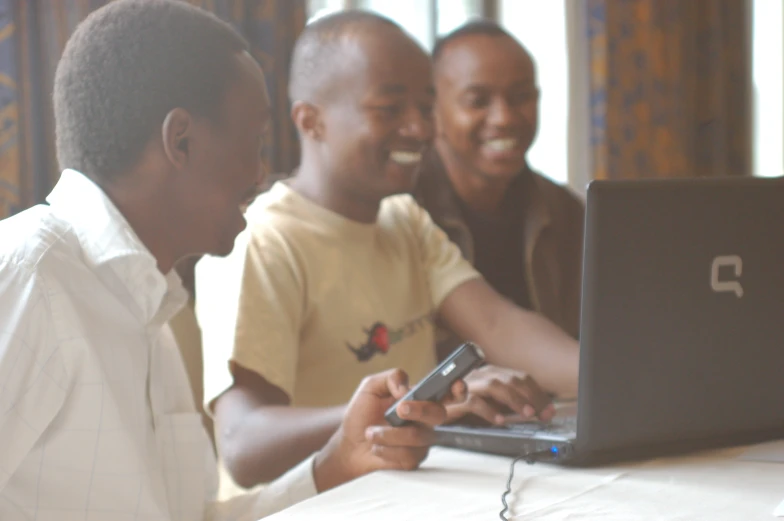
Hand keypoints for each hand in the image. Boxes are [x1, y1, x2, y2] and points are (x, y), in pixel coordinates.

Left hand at [313, 368, 465, 491]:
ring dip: (388, 433)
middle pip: (439, 413)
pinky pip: (408, 454)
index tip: (456, 385)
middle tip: (400, 409)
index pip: (446, 392)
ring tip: (371, 432)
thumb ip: (390, 377)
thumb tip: (406, 387)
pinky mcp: (414, 460)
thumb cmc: (362, 416)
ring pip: (418, 435)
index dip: (458, 388)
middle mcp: (425, 419)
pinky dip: (385, 448)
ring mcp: (422, 441)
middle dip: (420, 409)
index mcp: (419, 398)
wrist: (349, 447)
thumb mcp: (370, 388)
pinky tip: (376, 447)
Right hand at [445, 365, 554, 424]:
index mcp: (493, 373)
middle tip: (543, 413)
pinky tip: (500, 420)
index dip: (538, 393)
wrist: (432, 407)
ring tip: (527, 413)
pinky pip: (474, 402)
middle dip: (531, 396)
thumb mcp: (493, 404)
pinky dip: (489, 411)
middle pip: (511, 379)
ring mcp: (468, 385)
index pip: (521, 377)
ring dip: (514, 399)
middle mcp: (482, 374)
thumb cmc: (465, 406)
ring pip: (494, 385)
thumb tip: (540, 411)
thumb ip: (512, 404)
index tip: (550, 410)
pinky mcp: (455, 399)